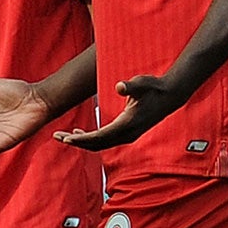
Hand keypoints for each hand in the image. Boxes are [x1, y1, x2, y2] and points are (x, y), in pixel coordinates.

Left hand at [55, 73, 183, 152]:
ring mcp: (128, 136)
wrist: (171, 95)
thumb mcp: (142, 83)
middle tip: (56, 137)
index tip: (65, 139)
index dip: (81, 139)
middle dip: (75, 142)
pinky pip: (105, 141)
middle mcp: (127, 134)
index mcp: (127, 125)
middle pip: (96, 144)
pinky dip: (90, 140)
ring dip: (81, 142)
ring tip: (62, 137)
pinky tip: (78, 134)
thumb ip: (130, 85)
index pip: (99, 137)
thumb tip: (120, 86)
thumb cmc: (154, 87)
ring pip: (100, 145)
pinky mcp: (127, 134)